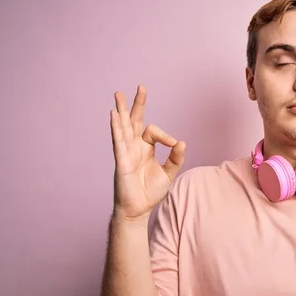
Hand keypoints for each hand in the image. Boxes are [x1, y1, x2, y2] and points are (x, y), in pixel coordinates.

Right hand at [110, 85, 185, 221]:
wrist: (138, 209)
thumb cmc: (150, 191)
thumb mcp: (168, 173)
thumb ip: (176, 158)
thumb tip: (182, 142)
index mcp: (146, 148)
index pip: (154, 132)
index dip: (165, 136)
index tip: (174, 145)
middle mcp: (134, 147)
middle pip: (134, 121)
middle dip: (137, 104)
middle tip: (140, 87)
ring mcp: (126, 152)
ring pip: (123, 127)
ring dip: (121, 110)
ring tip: (118, 94)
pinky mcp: (121, 161)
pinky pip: (118, 141)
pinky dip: (116, 127)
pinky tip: (113, 114)